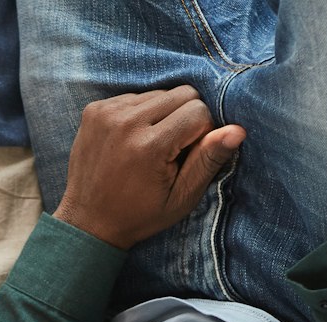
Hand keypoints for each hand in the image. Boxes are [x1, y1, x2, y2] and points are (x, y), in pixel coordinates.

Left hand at [54, 87, 244, 249]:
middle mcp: (126, 123)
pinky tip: (132, 141)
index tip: (185, 158)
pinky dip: (141, 114)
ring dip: (163, 115)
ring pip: (159, 93)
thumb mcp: (182, 197)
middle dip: (186, 118)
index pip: (199, 111)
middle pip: (182, 94)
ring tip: (149, 147)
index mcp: (149, 146)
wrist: (88, 222)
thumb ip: (209, 160)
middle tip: (171, 151)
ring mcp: (106, 113)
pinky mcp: (94, 109)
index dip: (201, 134)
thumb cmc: (139, 215)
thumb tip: (238, 130)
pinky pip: (135, 96)